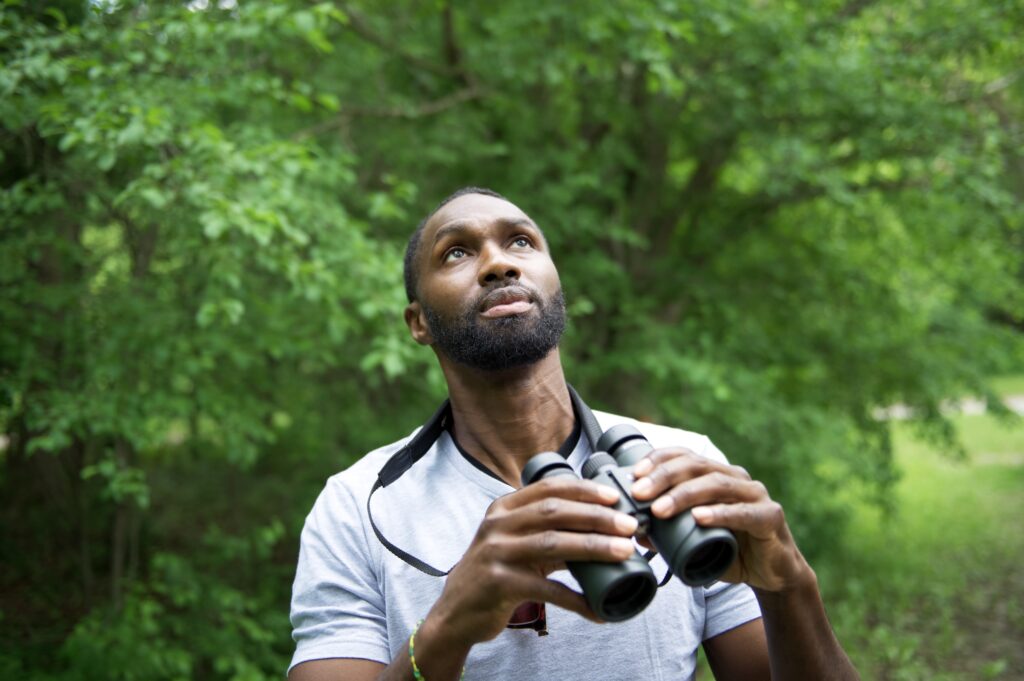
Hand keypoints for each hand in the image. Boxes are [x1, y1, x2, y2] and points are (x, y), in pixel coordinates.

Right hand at [427, 476, 639, 646]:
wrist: (456, 611)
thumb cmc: (496, 573)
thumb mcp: (518, 544)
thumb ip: (550, 532)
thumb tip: (603, 530)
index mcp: (504, 508)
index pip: (549, 488)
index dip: (585, 490)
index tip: (615, 497)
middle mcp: (498, 525)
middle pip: (554, 512)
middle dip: (597, 516)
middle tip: (629, 525)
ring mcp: (497, 553)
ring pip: (553, 543)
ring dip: (593, 547)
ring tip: (623, 552)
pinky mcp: (500, 583)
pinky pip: (546, 589)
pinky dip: (576, 599)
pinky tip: (597, 607)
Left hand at [629, 448, 810, 592]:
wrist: (771, 575)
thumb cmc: (730, 550)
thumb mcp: (694, 542)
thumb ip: (668, 535)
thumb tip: (635, 531)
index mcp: (716, 475)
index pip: (685, 456)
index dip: (659, 460)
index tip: (634, 473)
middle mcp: (735, 478)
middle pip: (696, 465)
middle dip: (664, 476)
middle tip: (639, 492)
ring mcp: (755, 495)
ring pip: (717, 484)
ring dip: (684, 495)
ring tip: (660, 509)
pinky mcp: (770, 516)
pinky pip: (743, 512)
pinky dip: (720, 514)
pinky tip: (699, 518)